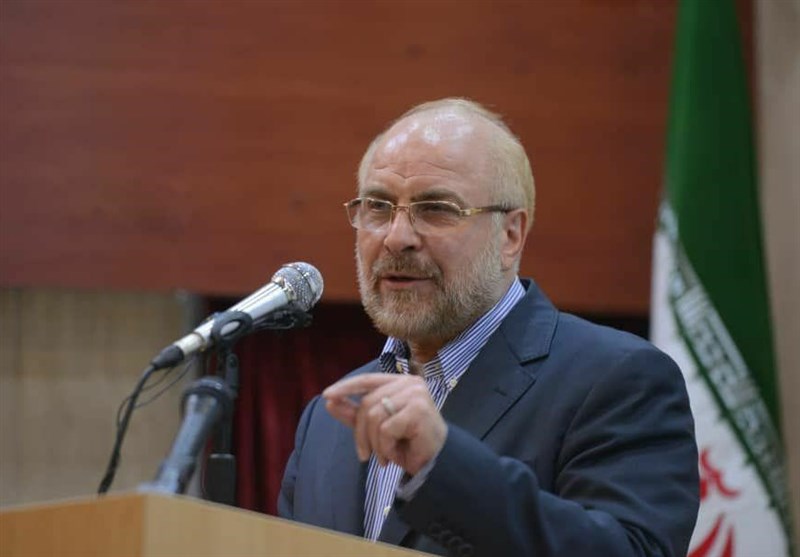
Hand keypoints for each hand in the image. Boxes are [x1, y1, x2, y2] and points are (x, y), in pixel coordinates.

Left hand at [323, 373, 446, 475]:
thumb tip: (329, 400)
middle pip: (367, 403)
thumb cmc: (408, 444)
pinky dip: (386, 447)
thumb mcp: (376, 428)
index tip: (327, 395)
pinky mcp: (418, 410)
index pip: (367, 380)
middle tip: (365, 455)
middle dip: (360, 433)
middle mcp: (409, 384)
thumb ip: (354, 413)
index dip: (346, 387)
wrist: (434, 463)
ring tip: (385, 456)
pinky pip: (386, 429)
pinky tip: (396, 454)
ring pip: (374, 416)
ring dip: (375, 443)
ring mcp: (415, 395)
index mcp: (399, 383)